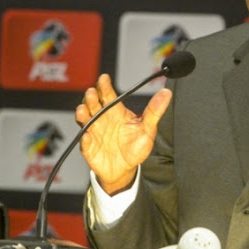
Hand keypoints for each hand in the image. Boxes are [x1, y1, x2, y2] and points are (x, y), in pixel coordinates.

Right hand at [76, 74, 171, 194]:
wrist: (125, 169)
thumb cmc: (135, 146)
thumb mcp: (148, 128)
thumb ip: (155, 110)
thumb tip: (166, 93)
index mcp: (116, 112)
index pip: (108, 95)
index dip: (105, 86)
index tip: (104, 78)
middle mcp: (102, 118)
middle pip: (94, 104)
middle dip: (91, 97)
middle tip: (92, 92)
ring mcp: (93, 131)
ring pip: (84, 119)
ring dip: (82, 113)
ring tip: (83, 110)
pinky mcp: (88, 147)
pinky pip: (85, 142)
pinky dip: (85, 139)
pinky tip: (87, 136)